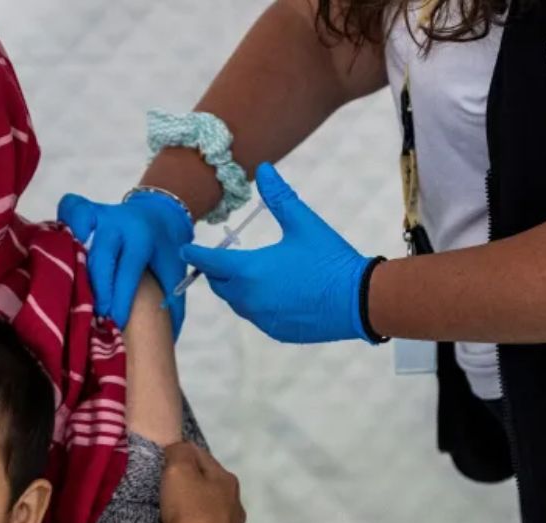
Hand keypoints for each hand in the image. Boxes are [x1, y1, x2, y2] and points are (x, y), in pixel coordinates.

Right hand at [57, 190, 193, 338]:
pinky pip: (69, 211)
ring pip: (80, 231)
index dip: (120, 298)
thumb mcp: (174, 274)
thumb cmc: (164, 252)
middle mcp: (120, 223)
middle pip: (101, 256)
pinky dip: (62, 227)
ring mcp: (101, 213)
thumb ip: (171, 305)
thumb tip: (164, 340)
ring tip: (69, 288)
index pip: (128, 271)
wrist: (160, 213)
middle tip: (94, 315)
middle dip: (97, 289)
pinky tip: (59, 251)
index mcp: (143, 238)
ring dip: (73, 260)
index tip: (114, 322)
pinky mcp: (86, 209)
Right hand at [158, 442, 244, 522]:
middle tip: (167, 486)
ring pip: (210, 509)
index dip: (181, 454)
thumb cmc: (188, 509)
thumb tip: (179, 449)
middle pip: (209, 484)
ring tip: (173, 512)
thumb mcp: (178, 468)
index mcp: (228, 480)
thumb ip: (179, 451)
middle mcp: (236, 504)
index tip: (164, 459)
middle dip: (191, 482)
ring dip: (195, 507)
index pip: (201, 456)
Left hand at [180, 163, 376, 343]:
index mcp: (249, 271)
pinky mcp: (275, 331)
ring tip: (248, 272)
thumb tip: (266, 168)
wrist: (360, 300)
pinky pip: (255, 316)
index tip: (185, 249)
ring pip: (236, 302)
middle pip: (219, 284)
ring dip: (236, 287)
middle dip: (217, 271)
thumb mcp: (304, 224)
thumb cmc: (330, 259)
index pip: (209, 262)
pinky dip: (256, 303)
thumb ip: (279, 197)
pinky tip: (272, 292)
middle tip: (220, 258)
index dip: (195, 255)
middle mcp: (248, 298)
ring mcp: (261, 318)